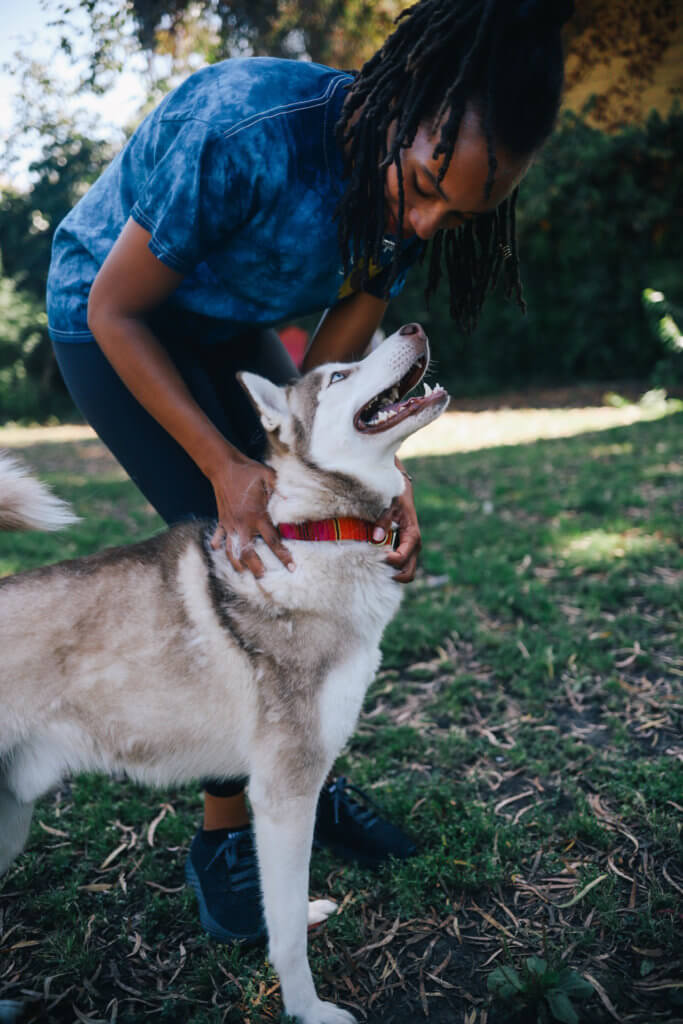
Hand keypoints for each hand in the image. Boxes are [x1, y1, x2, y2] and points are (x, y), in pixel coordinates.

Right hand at [209, 452, 293, 577]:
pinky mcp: (221, 520)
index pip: (272, 540)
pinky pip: (218, 537)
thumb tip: (296, 499)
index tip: (291, 567)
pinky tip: (219, 551)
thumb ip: (283, 489)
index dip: (283, 555)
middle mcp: (242, 524)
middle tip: (263, 577)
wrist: (224, 466)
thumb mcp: (270, 477)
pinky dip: (218, 545)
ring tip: (243, 573)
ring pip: (231, 550)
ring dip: (237, 563)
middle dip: (256, 567)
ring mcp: (230, 523)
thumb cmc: (249, 471)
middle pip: (249, 552)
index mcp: (257, 515)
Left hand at [372, 463, 420, 582]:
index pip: (402, 558)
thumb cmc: (396, 497)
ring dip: (392, 573)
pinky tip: (376, 561)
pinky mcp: (404, 550)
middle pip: (408, 573)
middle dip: (393, 575)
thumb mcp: (390, 505)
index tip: (376, 555)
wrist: (402, 492)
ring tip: (375, 566)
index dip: (389, 561)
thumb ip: (384, 520)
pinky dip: (390, 568)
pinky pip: (400, 566)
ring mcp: (410, 550)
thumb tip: (376, 537)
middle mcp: (414, 546)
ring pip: (406, 572)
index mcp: (412, 536)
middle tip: (376, 568)